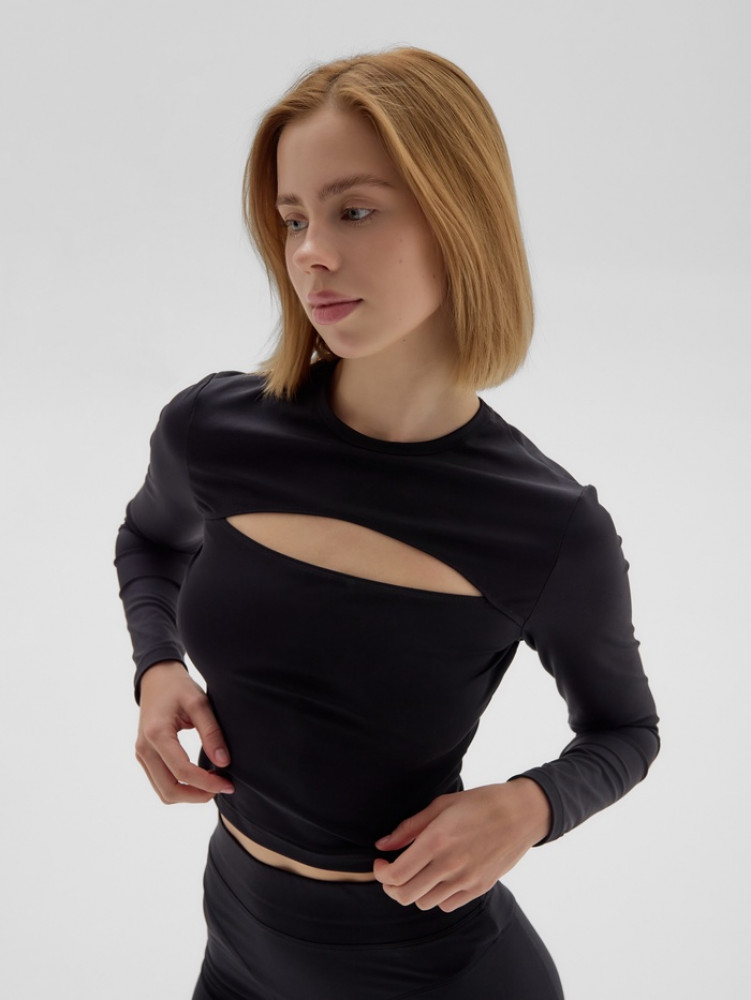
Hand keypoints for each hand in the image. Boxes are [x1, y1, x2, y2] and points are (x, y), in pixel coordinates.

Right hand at [135, 660, 234, 803]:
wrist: (156, 679)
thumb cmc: (179, 687)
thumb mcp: (199, 703)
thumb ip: (212, 732)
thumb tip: (224, 762)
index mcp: (157, 734)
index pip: (182, 771)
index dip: (207, 783)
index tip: (229, 784)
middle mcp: (144, 748)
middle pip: (169, 790)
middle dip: (198, 795)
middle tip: (223, 787)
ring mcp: (141, 754)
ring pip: (163, 792)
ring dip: (189, 795)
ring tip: (213, 782)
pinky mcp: (144, 757)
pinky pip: (161, 783)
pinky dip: (181, 787)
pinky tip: (200, 777)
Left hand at [372, 780, 550, 911]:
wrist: (521, 814)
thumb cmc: (480, 803)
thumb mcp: (441, 805)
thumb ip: (409, 827)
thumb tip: (382, 844)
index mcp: (437, 840)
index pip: (397, 874)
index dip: (381, 873)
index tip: (380, 862)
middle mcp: (449, 864)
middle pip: (405, 894)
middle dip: (391, 887)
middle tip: (391, 872)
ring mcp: (466, 880)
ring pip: (424, 903)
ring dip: (413, 891)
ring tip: (416, 873)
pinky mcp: (479, 888)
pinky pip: (446, 905)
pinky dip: (436, 896)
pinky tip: (438, 878)